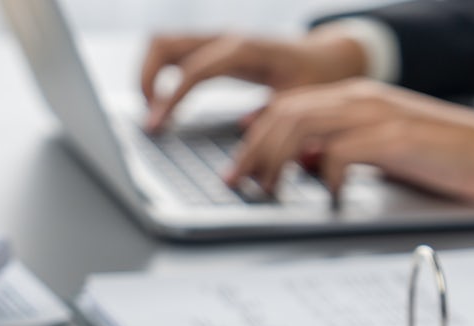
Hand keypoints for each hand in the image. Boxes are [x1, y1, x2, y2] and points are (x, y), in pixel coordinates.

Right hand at [141, 28, 368, 130]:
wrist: (327, 58)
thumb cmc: (315, 81)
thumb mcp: (299, 104)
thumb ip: (272, 121)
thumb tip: (240, 138)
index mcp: (244, 50)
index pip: (193, 70)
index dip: (170, 98)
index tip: (156, 126)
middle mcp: (225, 39)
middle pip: (164, 43)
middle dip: (146, 79)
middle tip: (150, 118)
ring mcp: (217, 40)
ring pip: (162, 43)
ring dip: (148, 74)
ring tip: (153, 111)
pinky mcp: (213, 48)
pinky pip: (174, 53)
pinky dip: (160, 74)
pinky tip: (164, 104)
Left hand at [226, 79, 473, 205]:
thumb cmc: (447, 158)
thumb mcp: (383, 151)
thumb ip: (343, 150)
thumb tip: (303, 165)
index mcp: (358, 98)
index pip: (289, 106)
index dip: (255, 136)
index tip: (238, 167)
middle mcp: (362, 99)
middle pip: (286, 113)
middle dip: (253, 149)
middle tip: (238, 183)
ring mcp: (378, 115)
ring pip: (302, 125)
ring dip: (276, 160)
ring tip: (269, 191)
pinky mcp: (395, 138)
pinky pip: (341, 152)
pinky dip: (326, 177)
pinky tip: (331, 198)